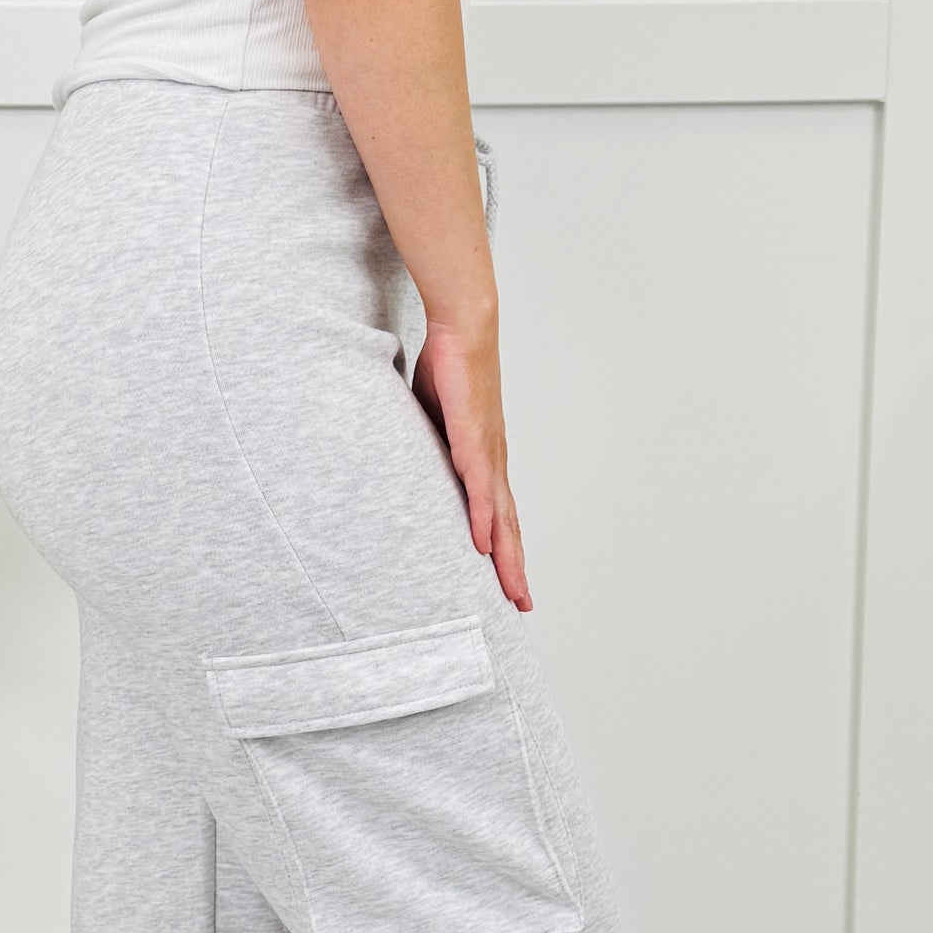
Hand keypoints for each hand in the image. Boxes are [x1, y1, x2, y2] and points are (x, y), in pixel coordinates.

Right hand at [412, 315, 531, 610]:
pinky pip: (479, 489)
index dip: (504, 549)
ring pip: (501, 516)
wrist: (462, 327)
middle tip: (522, 605)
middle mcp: (492, 461)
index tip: (508, 581)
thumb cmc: (450, 367)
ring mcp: (487, 452)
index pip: (498, 514)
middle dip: (515, 568)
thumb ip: (427, 446)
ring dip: (508, 556)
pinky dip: (484, 520)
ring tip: (512, 590)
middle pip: (508, 526)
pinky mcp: (475, 438)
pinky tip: (485, 546)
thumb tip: (410, 460)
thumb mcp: (431, 420)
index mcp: (483, 459)